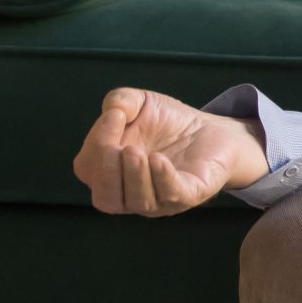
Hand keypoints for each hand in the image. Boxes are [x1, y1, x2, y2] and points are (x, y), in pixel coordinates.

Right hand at [71, 87, 268, 215]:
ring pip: (137, 202)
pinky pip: (172, 195)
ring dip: (133, 177)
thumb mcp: (140, 103)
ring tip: (137, 151)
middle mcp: (131, 192)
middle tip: (121, 145)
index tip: (115, 116)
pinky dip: (161, 179)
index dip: (95, 146)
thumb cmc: (168, 122)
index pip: (89, 170)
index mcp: (110, 172)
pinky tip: (158, 159)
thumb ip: (121, 100)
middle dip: (108, 171)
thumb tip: (113, 109)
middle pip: (106, 198)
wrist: (212, 129)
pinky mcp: (190, 195)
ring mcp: (160, 199)